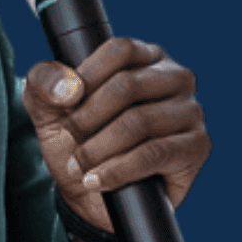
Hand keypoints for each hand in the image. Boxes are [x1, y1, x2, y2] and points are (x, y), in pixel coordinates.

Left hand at [21, 38, 209, 238]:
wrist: (90, 191)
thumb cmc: (77, 139)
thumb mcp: (48, 107)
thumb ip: (44, 82)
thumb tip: (70, 87)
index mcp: (145, 56)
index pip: (120, 49)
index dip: (87, 75)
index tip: (66, 103)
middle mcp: (175, 77)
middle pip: (127, 85)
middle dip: (88, 117)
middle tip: (70, 138)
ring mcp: (190, 111)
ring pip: (139, 122)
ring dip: (99, 148)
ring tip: (79, 164)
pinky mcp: (197, 146)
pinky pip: (154, 154)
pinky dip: (118, 169)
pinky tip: (98, 179)